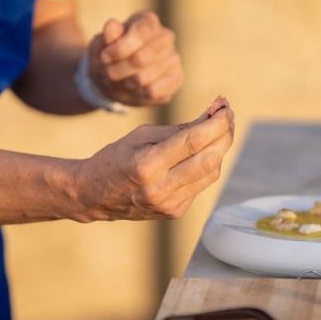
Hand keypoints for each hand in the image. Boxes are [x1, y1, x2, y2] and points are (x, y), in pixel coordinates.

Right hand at [76, 97, 233, 220]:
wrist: (94, 195)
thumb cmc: (116, 157)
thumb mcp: (141, 134)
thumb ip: (179, 128)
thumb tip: (213, 117)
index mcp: (147, 166)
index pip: (194, 142)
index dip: (216, 123)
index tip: (225, 108)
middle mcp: (161, 189)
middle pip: (209, 160)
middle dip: (224, 134)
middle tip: (226, 116)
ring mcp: (169, 204)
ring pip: (211, 173)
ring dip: (219, 149)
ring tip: (218, 130)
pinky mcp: (175, 211)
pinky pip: (201, 184)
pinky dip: (206, 164)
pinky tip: (202, 151)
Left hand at [87, 11, 182, 105]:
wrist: (116, 77)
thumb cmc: (109, 55)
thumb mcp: (101, 44)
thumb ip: (107, 37)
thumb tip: (111, 25)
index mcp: (148, 21)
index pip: (141, 32)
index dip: (120, 48)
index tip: (103, 58)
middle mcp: (165, 37)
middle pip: (142, 58)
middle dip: (118, 70)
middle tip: (107, 74)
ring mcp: (173, 58)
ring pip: (144, 78)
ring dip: (124, 83)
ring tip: (117, 82)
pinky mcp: (175, 78)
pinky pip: (156, 91)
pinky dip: (138, 94)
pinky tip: (133, 90)